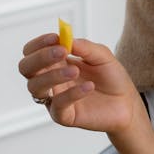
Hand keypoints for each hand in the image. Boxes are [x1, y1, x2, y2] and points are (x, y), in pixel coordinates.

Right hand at [17, 33, 142, 133]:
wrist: (127, 103)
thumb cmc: (112, 78)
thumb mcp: (102, 56)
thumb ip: (84, 47)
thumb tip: (66, 39)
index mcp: (55, 63)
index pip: (32, 51)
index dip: (39, 43)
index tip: (56, 37)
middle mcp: (49, 80)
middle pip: (25, 68)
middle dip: (40, 57)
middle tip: (62, 52)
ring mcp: (54, 98)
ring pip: (35, 87)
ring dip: (52, 75)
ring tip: (75, 71)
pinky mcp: (64, 116)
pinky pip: (58, 105)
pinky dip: (71, 94)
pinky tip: (88, 87)